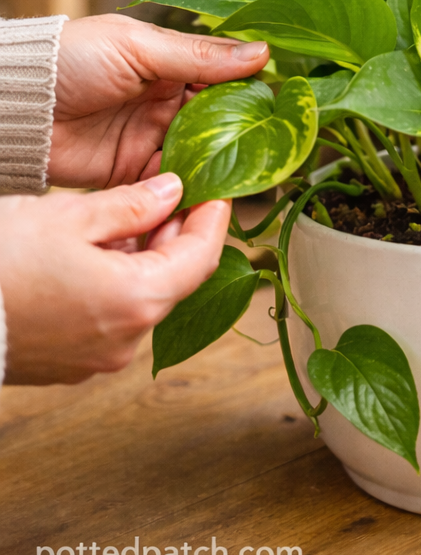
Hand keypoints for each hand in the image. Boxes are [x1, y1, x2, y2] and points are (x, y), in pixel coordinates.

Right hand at [0, 174, 229, 384]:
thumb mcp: (69, 216)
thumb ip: (133, 204)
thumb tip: (173, 190)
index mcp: (137, 300)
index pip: (202, 257)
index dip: (213, 220)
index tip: (217, 191)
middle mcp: (127, 338)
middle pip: (175, 280)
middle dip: (176, 236)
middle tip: (174, 195)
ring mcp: (98, 357)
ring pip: (144, 298)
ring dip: (145, 258)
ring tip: (128, 217)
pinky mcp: (71, 364)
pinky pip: (113, 317)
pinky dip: (118, 283)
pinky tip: (97, 253)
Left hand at [50, 14, 268, 188]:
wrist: (14, 107)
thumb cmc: (68, 59)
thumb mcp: (138, 47)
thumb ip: (198, 56)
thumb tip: (262, 53)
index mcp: (171, 63)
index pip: (225, 76)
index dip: (254, 88)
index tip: (283, 101)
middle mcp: (168, 101)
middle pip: (220, 119)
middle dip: (243, 131)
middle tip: (271, 142)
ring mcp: (153, 137)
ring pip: (203, 152)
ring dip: (222, 161)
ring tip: (247, 169)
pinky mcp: (135, 171)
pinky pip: (172, 182)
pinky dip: (191, 187)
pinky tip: (211, 190)